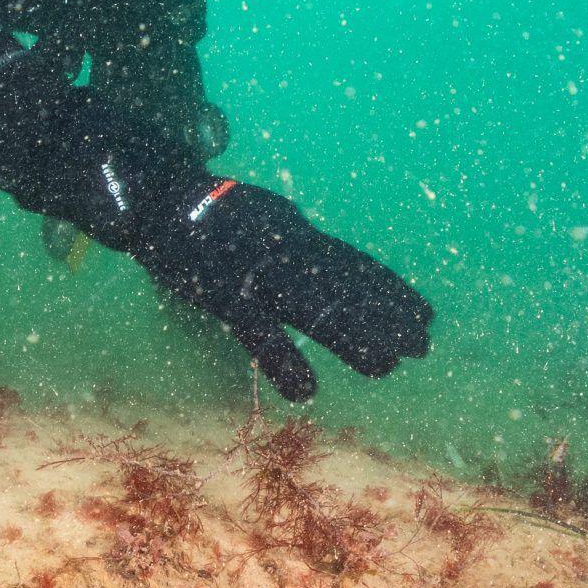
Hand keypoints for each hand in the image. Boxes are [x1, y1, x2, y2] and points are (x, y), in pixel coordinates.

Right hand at [131, 182, 432, 400]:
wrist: (160, 197)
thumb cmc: (214, 212)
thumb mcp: (268, 217)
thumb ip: (298, 238)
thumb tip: (329, 254)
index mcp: (297, 236)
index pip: (357, 265)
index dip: (393, 291)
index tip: (427, 314)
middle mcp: (288, 251)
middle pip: (348, 287)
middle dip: (387, 317)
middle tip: (421, 347)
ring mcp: (258, 272)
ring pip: (315, 307)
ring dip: (353, 338)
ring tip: (384, 368)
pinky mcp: (224, 293)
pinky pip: (259, 331)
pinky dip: (283, 360)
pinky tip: (305, 390)